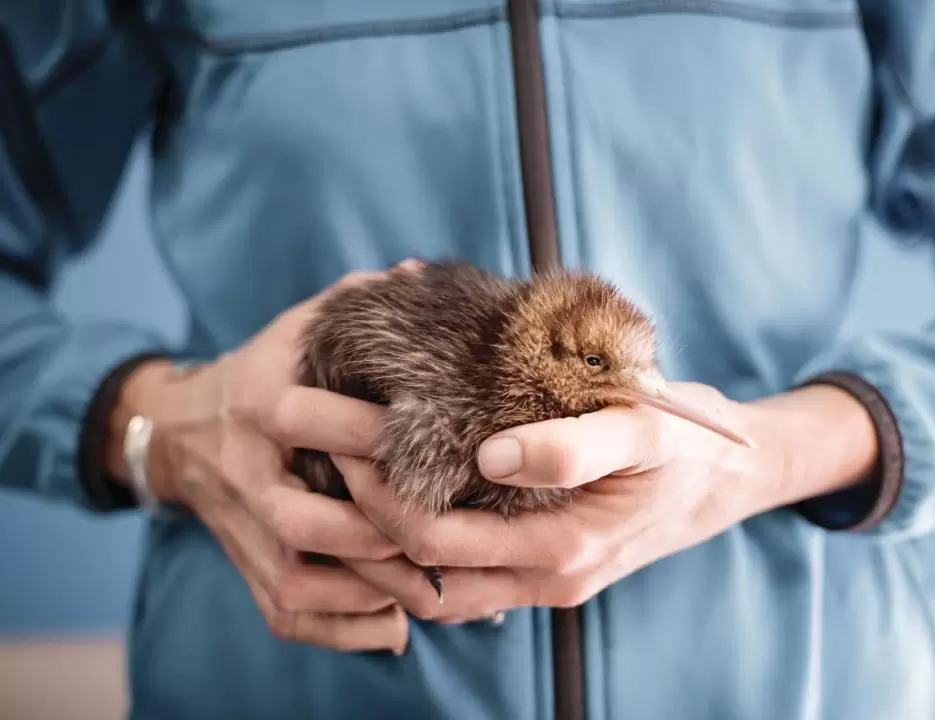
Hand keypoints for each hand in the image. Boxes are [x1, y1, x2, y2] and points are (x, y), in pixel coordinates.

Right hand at [105, 269, 413, 652]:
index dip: (371, 434)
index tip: (441, 439)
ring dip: (367, 589)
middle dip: (374, 531)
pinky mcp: (245, 566)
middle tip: (445, 531)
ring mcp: (242, 527)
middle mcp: (247, 471)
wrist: (180, 431)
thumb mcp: (300, 328)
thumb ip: (356, 302)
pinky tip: (394, 623)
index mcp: (261, 403)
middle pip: (300, 519)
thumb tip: (418, 274)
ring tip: (434, 586)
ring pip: (296, 578)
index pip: (308, 421)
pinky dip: (342, 629)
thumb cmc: (265, 373)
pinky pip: (286, 614)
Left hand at [331, 382, 877, 621]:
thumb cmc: (688, 446)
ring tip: (343, 488)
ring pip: (437, 588)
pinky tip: (397, 503)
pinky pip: (464, 576)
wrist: (728, 476)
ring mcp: (542, 579)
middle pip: (423, 578)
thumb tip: (489, 455)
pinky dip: (420, 550)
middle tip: (324, 463)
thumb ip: (572, 446)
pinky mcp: (542, 564)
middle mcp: (545, 578)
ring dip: (385, 548)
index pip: (438, 541)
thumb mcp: (645, 430)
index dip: (380, 500)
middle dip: (362, 530)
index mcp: (562, 550)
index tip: (345, 443)